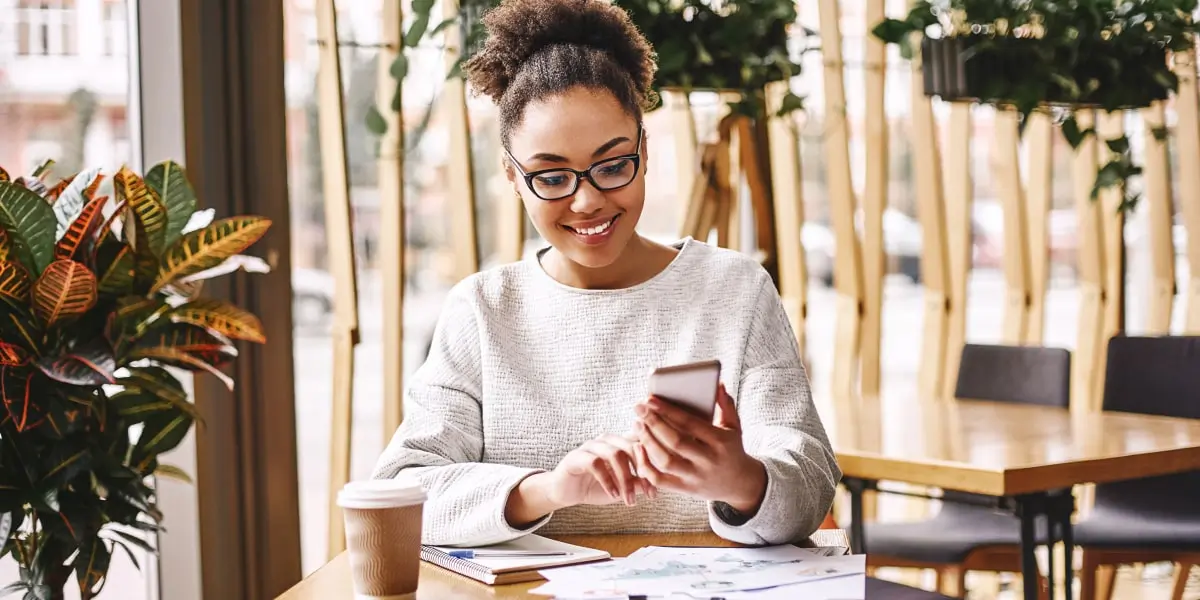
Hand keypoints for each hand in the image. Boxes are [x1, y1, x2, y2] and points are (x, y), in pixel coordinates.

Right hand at [547, 434, 656, 507]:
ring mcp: (590, 446)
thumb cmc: (595, 487)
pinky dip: (608, 480)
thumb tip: (659, 484)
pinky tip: (613, 495)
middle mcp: (606, 440)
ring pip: (615, 454)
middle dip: (642, 472)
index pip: (641, 444)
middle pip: (631, 446)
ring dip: (625, 480)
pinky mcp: (576, 456)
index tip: (657, 489)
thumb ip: (638, 482)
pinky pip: (595, 463)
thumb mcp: (622, 487)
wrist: (565, 492)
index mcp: (619, 443)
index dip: (653, 464)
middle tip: (649, 494)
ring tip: (629, 500)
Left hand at [633, 383, 766, 514]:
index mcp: (720, 442)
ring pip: (665, 461)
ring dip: (648, 442)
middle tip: (638, 408)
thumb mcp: (734, 426)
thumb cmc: (732, 449)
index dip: (668, 411)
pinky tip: (638, 448)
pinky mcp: (685, 489)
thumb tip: (717, 384)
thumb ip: (725, 404)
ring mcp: (696, 477)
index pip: (690, 424)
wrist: (741, 485)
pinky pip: (660, 480)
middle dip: (654, 424)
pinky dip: (645, 466)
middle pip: (675, 442)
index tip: (650, 399)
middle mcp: (708, 461)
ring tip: (637, 425)